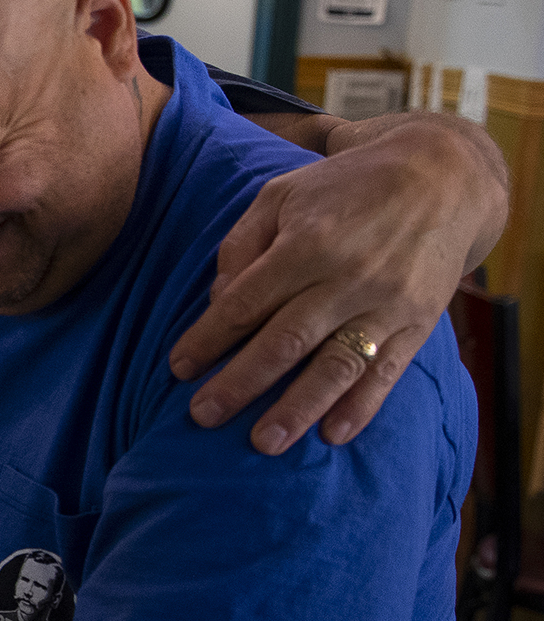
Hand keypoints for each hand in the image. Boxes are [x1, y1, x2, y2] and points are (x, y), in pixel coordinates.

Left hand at [170, 124, 498, 452]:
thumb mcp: (281, 194)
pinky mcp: (419, 322)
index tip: (179, 368)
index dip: (209, 338)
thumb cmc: (343, 188)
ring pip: (337, 365)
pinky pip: (388, 372)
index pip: (246, 302)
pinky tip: (333, 435)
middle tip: (202, 415)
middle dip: (241, 383)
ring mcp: (388, 303)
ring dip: (298, 408)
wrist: (441, 176)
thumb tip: (217, 299)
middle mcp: (349, 277)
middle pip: (285, 341)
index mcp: (308, 244)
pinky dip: (362, 406)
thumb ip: (242, 244)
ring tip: (263, 443)